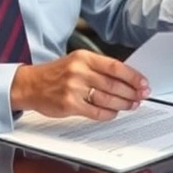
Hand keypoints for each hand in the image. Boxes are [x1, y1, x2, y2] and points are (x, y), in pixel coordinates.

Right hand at [10, 50, 149, 120]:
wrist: (29, 85)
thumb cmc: (55, 74)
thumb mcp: (76, 62)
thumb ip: (98, 68)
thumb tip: (125, 79)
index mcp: (83, 57)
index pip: (115, 66)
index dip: (133, 76)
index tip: (144, 84)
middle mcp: (79, 71)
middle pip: (113, 84)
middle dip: (131, 93)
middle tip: (141, 97)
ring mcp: (73, 88)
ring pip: (107, 98)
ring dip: (122, 104)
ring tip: (131, 106)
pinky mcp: (69, 104)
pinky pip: (95, 112)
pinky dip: (108, 114)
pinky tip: (113, 113)